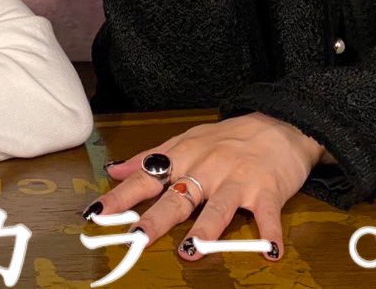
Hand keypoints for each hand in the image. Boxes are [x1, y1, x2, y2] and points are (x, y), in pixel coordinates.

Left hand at [91, 114, 325, 261]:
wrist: (279, 123)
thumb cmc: (228, 138)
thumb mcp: (186, 141)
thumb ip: (150, 158)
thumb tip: (113, 169)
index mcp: (184, 156)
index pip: (146, 178)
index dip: (121, 196)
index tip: (96, 213)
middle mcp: (207, 168)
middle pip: (178, 196)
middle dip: (157, 217)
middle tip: (137, 236)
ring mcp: (237, 179)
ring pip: (219, 206)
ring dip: (205, 228)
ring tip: (191, 251)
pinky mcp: (267, 190)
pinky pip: (266, 214)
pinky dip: (269, 232)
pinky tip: (269, 252)